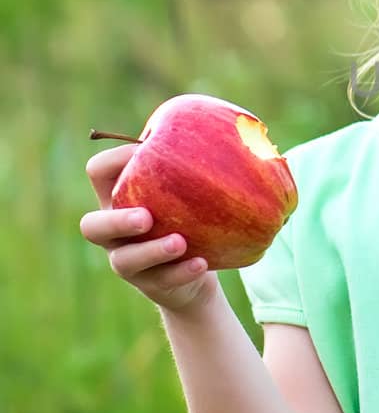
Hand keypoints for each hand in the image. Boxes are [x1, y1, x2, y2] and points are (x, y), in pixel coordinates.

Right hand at [81, 144, 220, 314]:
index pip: (98, 172)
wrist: (198, 267)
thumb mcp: (192, 187)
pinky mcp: (151, 284)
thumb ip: (201, 161)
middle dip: (116, 221)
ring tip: (180, 242)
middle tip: (146, 217)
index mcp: (119, 198)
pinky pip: (163, 280)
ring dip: (151, 250)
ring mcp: (129, 261)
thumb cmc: (193, 212)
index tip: (147, 151)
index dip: (115, 160)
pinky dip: (182, 271)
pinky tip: (202, 262)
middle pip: (92, 227)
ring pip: (124, 260)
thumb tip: (253, 127)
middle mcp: (114, 233)